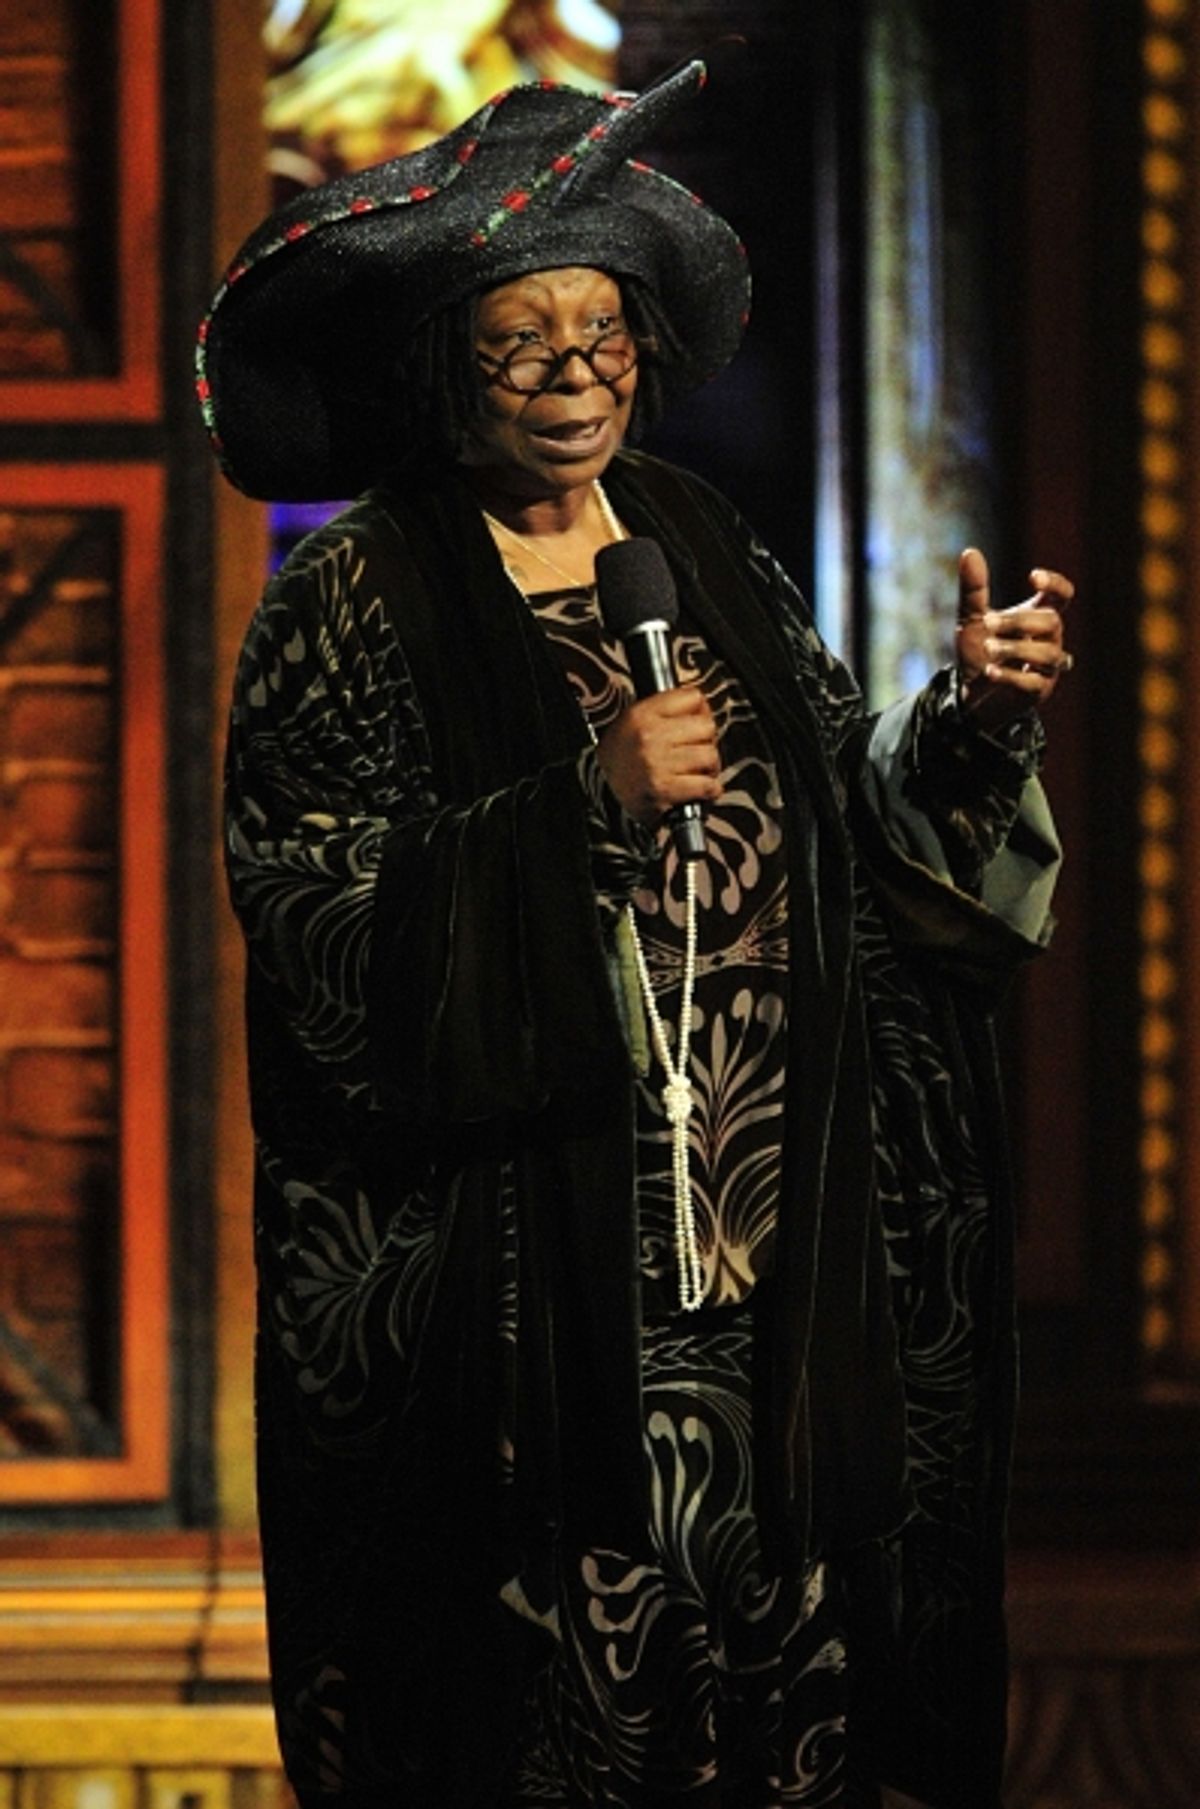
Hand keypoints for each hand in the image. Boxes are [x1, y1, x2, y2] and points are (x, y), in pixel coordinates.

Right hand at [595, 687, 721, 826]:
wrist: (599, 793)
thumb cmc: (619, 759)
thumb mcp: (633, 722)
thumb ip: (665, 711)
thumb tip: (704, 709)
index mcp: (642, 714)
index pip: (692, 697)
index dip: (700, 711)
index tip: (696, 724)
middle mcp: (649, 735)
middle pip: (707, 726)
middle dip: (707, 741)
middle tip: (698, 752)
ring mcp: (657, 763)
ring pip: (710, 756)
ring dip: (709, 767)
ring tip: (697, 772)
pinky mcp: (663, 789)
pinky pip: (706, 785)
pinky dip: (709, 790)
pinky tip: (700, 789)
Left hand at [955, 546, 1074, 732]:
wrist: (970, 695)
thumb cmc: (978, 652)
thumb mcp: (971, 618)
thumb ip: (973, 589)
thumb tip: (970, 552)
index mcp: (1037, 617)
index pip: (1062, 596)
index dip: (1055, 584)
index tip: (1034, 577)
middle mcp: (1049, 639)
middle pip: (1051, 621)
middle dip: (1019, 621)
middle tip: (988, 624)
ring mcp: (1047, 667)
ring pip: (1048, 653)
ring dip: (1016, 648)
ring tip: (988, 648)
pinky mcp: (1039, 692)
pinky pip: (1034, 682)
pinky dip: (1011, 676)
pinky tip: (989, 672)